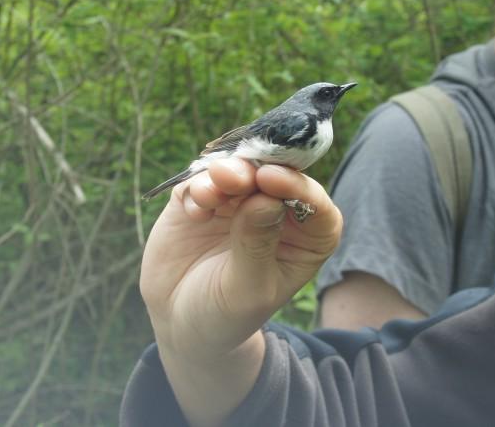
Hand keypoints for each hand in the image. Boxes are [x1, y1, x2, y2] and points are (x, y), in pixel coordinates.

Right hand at [140, 157, 341, 362]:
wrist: (180, 324)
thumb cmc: (227, 315)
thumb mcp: (247, 290)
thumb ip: (257, 245)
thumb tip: (266, 200)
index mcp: (306, 239)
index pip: (314, 203)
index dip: (298, 186)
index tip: (272, 180)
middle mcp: (276, 212)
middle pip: (276, 175)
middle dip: (256, 169)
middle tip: (235, 176)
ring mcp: (238, 202)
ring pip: (239, 170)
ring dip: (225, 173)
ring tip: (209, 193)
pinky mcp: (202, 198)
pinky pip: (202, 179)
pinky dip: (199, 188)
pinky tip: (194, 213)